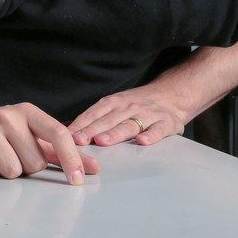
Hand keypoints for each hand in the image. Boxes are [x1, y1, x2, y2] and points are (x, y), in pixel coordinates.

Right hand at [0, 102, 99, 185]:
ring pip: (11, 169)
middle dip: (24, 167)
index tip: (78, 180)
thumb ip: (59, 152)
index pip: (59, 134)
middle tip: (8, 154)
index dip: (72, 159)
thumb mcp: (27, 136)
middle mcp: (7, 114)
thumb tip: (94, 167)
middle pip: (34, 162)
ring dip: (4, 171)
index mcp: (27, 111)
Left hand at [67, 86, 184, 146]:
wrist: (171, 95)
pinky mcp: (166, 123)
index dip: (80, 125)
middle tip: (79, 140)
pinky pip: (158, 130)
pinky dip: (151, 135)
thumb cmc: (135, 105)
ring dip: (115, 133)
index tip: (68, 136)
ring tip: (103, 141)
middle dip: (92, 130)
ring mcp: (148, 114)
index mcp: (113, 102)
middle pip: (108, 120)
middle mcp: (128, 107)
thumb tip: (66, 129)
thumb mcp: (113, 105)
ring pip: (130, 125)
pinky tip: (142, 142)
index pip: (93, 114)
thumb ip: (94, 118)